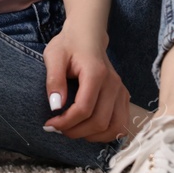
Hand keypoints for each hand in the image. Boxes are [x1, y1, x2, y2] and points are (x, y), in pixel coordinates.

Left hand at [42, 27, 127, 141]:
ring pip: (114, 127)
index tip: (49, 124)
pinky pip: (121, 124)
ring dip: (92, 136)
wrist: (88, 36)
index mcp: (96, 73)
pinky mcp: (123, 97)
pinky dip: (106, 133)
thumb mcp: (53, 56)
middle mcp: (113, 84)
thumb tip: (55, 106)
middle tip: (57, 129)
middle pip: (100, 122)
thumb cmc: (68, 45)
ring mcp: (121, 91)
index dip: (66, 122)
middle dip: (76, 131)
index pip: (84, 109)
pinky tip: (89, 130)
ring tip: (73, 131)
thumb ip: (54, 79)